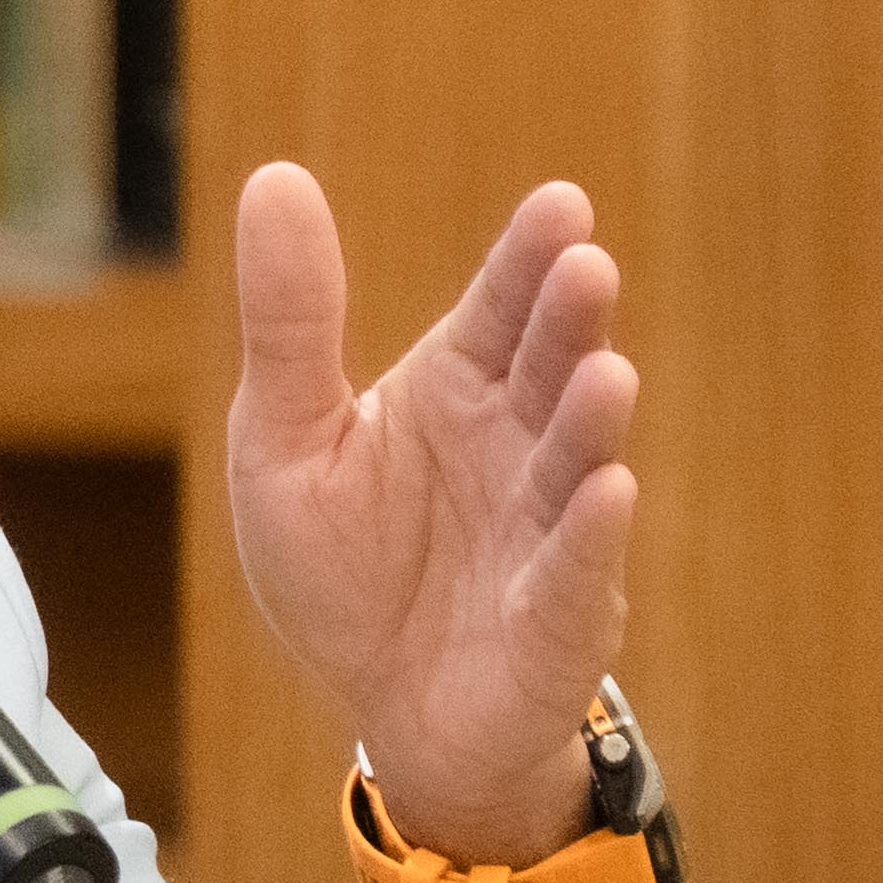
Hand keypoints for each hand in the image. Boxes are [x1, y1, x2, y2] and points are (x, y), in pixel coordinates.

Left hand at [222, 168, 636, 861]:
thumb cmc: (344, 566)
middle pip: (549, 369)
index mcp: (458, 388)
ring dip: (591, 420)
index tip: (560, 206)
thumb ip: (290, 322)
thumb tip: (274, 176)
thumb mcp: (283, 437)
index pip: (501, 308)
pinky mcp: (558, 618)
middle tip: (584, 265)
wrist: (385, 706)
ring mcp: (549, 529)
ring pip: (575, 463)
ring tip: (606, 372)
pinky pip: (576, 572)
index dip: (528, 259)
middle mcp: (519, 445)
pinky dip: (591, 536)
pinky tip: (608, 491)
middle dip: (569, 321)